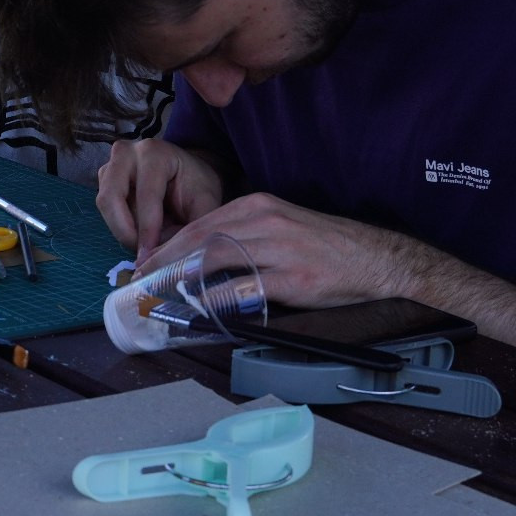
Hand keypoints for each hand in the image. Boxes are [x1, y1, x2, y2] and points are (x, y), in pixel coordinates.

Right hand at [96, 139, 226, 258]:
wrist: (188, 171)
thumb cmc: (197, 186)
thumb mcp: (204, 204)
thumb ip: (189, 228)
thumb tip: (166, 257)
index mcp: (155, 153)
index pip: (146, 195)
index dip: (147, 230)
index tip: (149, 257)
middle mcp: (126, 152)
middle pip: (112, 198)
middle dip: (126, 232)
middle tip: (141, 254)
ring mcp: (110, 164)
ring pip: (105, 205)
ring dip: (122, 229)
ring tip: (143, 244)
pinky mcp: (104, 177)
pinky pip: (104, 208)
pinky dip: (119, 225)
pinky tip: (138, 232)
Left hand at [140, 192, 419, 308]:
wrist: (376, 259)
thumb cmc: (326, 246)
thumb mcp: (281, 227)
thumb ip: (244, 236)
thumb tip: (202, 257)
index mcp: (257, 206)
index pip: (200, 223)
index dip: (168, 244)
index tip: (146, 263)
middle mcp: (264, 221)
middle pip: (199, 238)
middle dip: (164, 261)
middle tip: (139, 282)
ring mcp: (278, 248)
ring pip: (215, 258)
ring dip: (179, 278)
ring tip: (157, 295)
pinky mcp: (292, 277)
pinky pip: (243, 288)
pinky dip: (216, 299)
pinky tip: (198, 310)